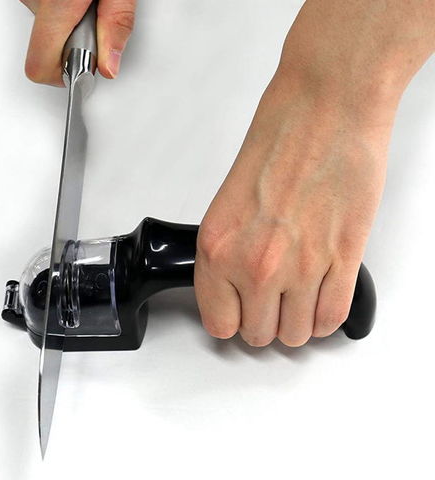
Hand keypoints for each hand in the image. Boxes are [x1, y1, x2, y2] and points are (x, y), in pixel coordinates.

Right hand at [20, 0, 135, 85]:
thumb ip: (116, 27)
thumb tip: (109, 67)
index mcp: (57, 6)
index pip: (40, 67)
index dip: (64, 78)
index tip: (84, 73)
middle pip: (46, 51)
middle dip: (76, 47)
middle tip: (96, 23)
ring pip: (46, 32)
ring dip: (70, 28)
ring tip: (88, 5)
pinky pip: (45, 16)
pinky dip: (64, 15)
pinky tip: (78, 2)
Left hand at [194, 0, 433, 346]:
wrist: (326, 108)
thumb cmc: (280, 139)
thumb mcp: (229, 202)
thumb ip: (229, 253)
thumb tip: (236, 287)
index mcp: (218, 248)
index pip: (219, 323)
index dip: (233, 319)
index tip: (241, 311)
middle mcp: (255, 264)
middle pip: (258, 334)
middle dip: (265, 321)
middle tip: (271, 303)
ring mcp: (301, 266)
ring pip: (296, 334)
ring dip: (296, 322)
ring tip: (297, 300)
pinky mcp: (343, 260)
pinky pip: (331, 318)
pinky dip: (325, 318)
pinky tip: (321, 300)